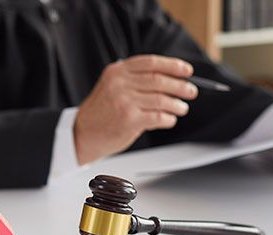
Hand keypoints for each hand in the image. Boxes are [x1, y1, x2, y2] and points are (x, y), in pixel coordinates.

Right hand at [74, 55, 198, 164]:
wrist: (82, 134)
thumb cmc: (100, 113)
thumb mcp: (111, 87)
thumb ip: (133, 80)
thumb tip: (168, 81)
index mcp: (117, 72)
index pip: (151, 63)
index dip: (172, 65)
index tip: (186, 70)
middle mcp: (120, 84)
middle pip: (159, 80)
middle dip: (180, 86)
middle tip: (190, 91)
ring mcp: (125, 102)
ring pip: (162, 99)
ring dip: (176, 104)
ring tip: (182, 108)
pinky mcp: (129, 120)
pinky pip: (158, 117)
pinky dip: (168, 119)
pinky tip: (169, 120)